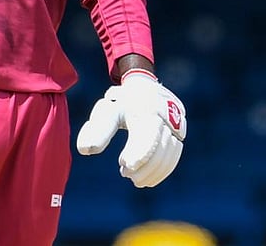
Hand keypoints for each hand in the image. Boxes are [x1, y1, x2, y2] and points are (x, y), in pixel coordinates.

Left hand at [76, 69, 185, 187]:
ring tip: (135, 179)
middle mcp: (164, 114)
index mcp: (145, 107)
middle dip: (144, 166)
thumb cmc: (121, 102)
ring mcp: (176, 122)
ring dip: (153, 171)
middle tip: (125, 174)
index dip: (138, 154)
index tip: (124, 165)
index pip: (147, 135)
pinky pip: (175, 154)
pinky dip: (163, 169)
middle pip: (159, 146)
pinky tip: (148, 179)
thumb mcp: (108, 110)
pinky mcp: (180, 132)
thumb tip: (85, 150)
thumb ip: (98, 129)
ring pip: (169, 152)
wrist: (144, 86)